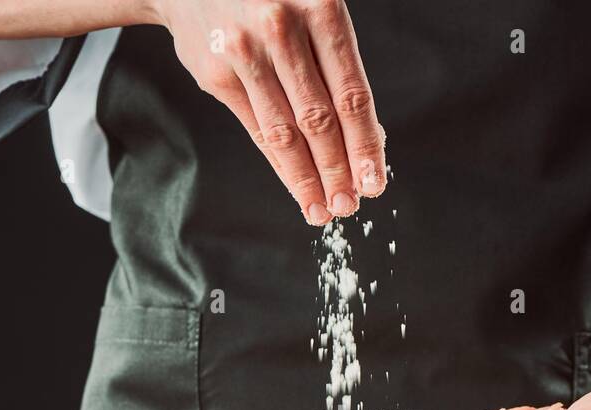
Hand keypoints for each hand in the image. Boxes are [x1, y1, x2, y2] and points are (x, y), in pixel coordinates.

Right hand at [148, 0, 386, 223]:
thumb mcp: (313, 8)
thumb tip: (368, 136)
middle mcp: (281, 28)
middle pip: (319, 119)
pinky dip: (280, 165)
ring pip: (285, 132)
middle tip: (349, 206)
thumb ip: (337, 63)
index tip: (373, 182)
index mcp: (321, 8)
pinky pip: (257, 130)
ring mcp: (245, 52)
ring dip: (308, 179)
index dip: (365, 145)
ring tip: (323, 209)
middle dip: (338, 171)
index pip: (351, 94)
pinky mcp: (217, 73)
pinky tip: (297, 186)